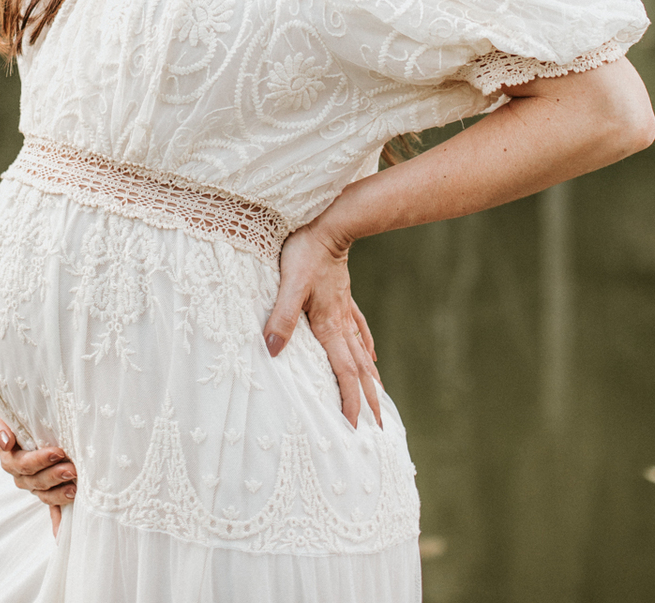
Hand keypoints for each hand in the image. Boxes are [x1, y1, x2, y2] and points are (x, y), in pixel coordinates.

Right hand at [0, 407, 77, 536]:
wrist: (22, 416)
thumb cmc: (13, 412)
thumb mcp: (2, 414)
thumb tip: (5, 442)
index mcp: (10, 458)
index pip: (23, 464)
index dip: (40, 461)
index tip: (58, 451)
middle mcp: (21, 475)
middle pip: (36, 482)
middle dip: (54, 476)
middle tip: (71, 468)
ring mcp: (35, 484)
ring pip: (45, 495)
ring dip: (60, 493)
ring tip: (76, 486)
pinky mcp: (48, 489)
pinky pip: (51, 508)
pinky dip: (56, 522)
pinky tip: (61, 535)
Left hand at [262, 223, 381, 428]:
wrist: (329, 225)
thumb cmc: (305, 253)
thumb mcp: (289, 285)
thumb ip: (282, 317)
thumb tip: (272, 350)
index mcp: (329, 326)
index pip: (345, 373)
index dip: (351, 402)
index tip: (355, 429)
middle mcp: (341, 324)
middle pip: (359, 370)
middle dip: (369, 400)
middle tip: (380, 428)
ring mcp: (344, 311)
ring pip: (362, 354)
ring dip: (371, 380)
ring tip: (381, 400)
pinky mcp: (343, 298)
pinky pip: (359, 330)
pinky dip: (366, 348)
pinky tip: (372, 356)